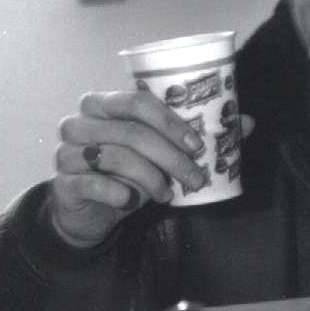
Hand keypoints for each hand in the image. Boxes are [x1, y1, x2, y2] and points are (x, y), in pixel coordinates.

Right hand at [51, 91, 253, 248]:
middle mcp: (80, 122)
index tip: (198, 145)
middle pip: (131, 131)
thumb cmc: (128, 171)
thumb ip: (197, 135)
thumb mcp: (160, 152)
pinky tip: (131, 201)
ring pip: (116, 157)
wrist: (88, 210)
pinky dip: (118, 192)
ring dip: (152, 178)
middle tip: (196, 176)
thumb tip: (246, 121)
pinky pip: (92, 182)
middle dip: (171, 156)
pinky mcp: (63, 182)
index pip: (137, 101)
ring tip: (168, 194)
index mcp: (103, 104)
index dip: (171, 121)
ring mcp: (66, 151)